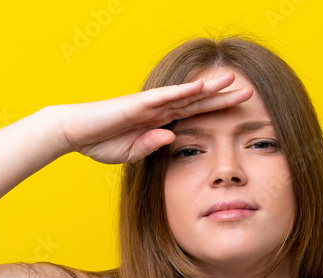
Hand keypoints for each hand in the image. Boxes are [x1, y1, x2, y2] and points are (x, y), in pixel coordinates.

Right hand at [52, 71, 252, 164]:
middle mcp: (158, 110)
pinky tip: (201, 86)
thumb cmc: (100, 142)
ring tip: (232, 80)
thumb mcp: (132, 153)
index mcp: (159, 122)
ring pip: (186, 95)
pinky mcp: (138, 104)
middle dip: (222, 97)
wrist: (74, 133)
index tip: (239, 111)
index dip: (216, 111)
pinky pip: (165, 97)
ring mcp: (149, 105)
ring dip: (209, 88)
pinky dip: (183, 91)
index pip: (194, 115)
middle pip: (197, 102)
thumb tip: (172, 138)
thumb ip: (152, 146)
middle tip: (249, 91)